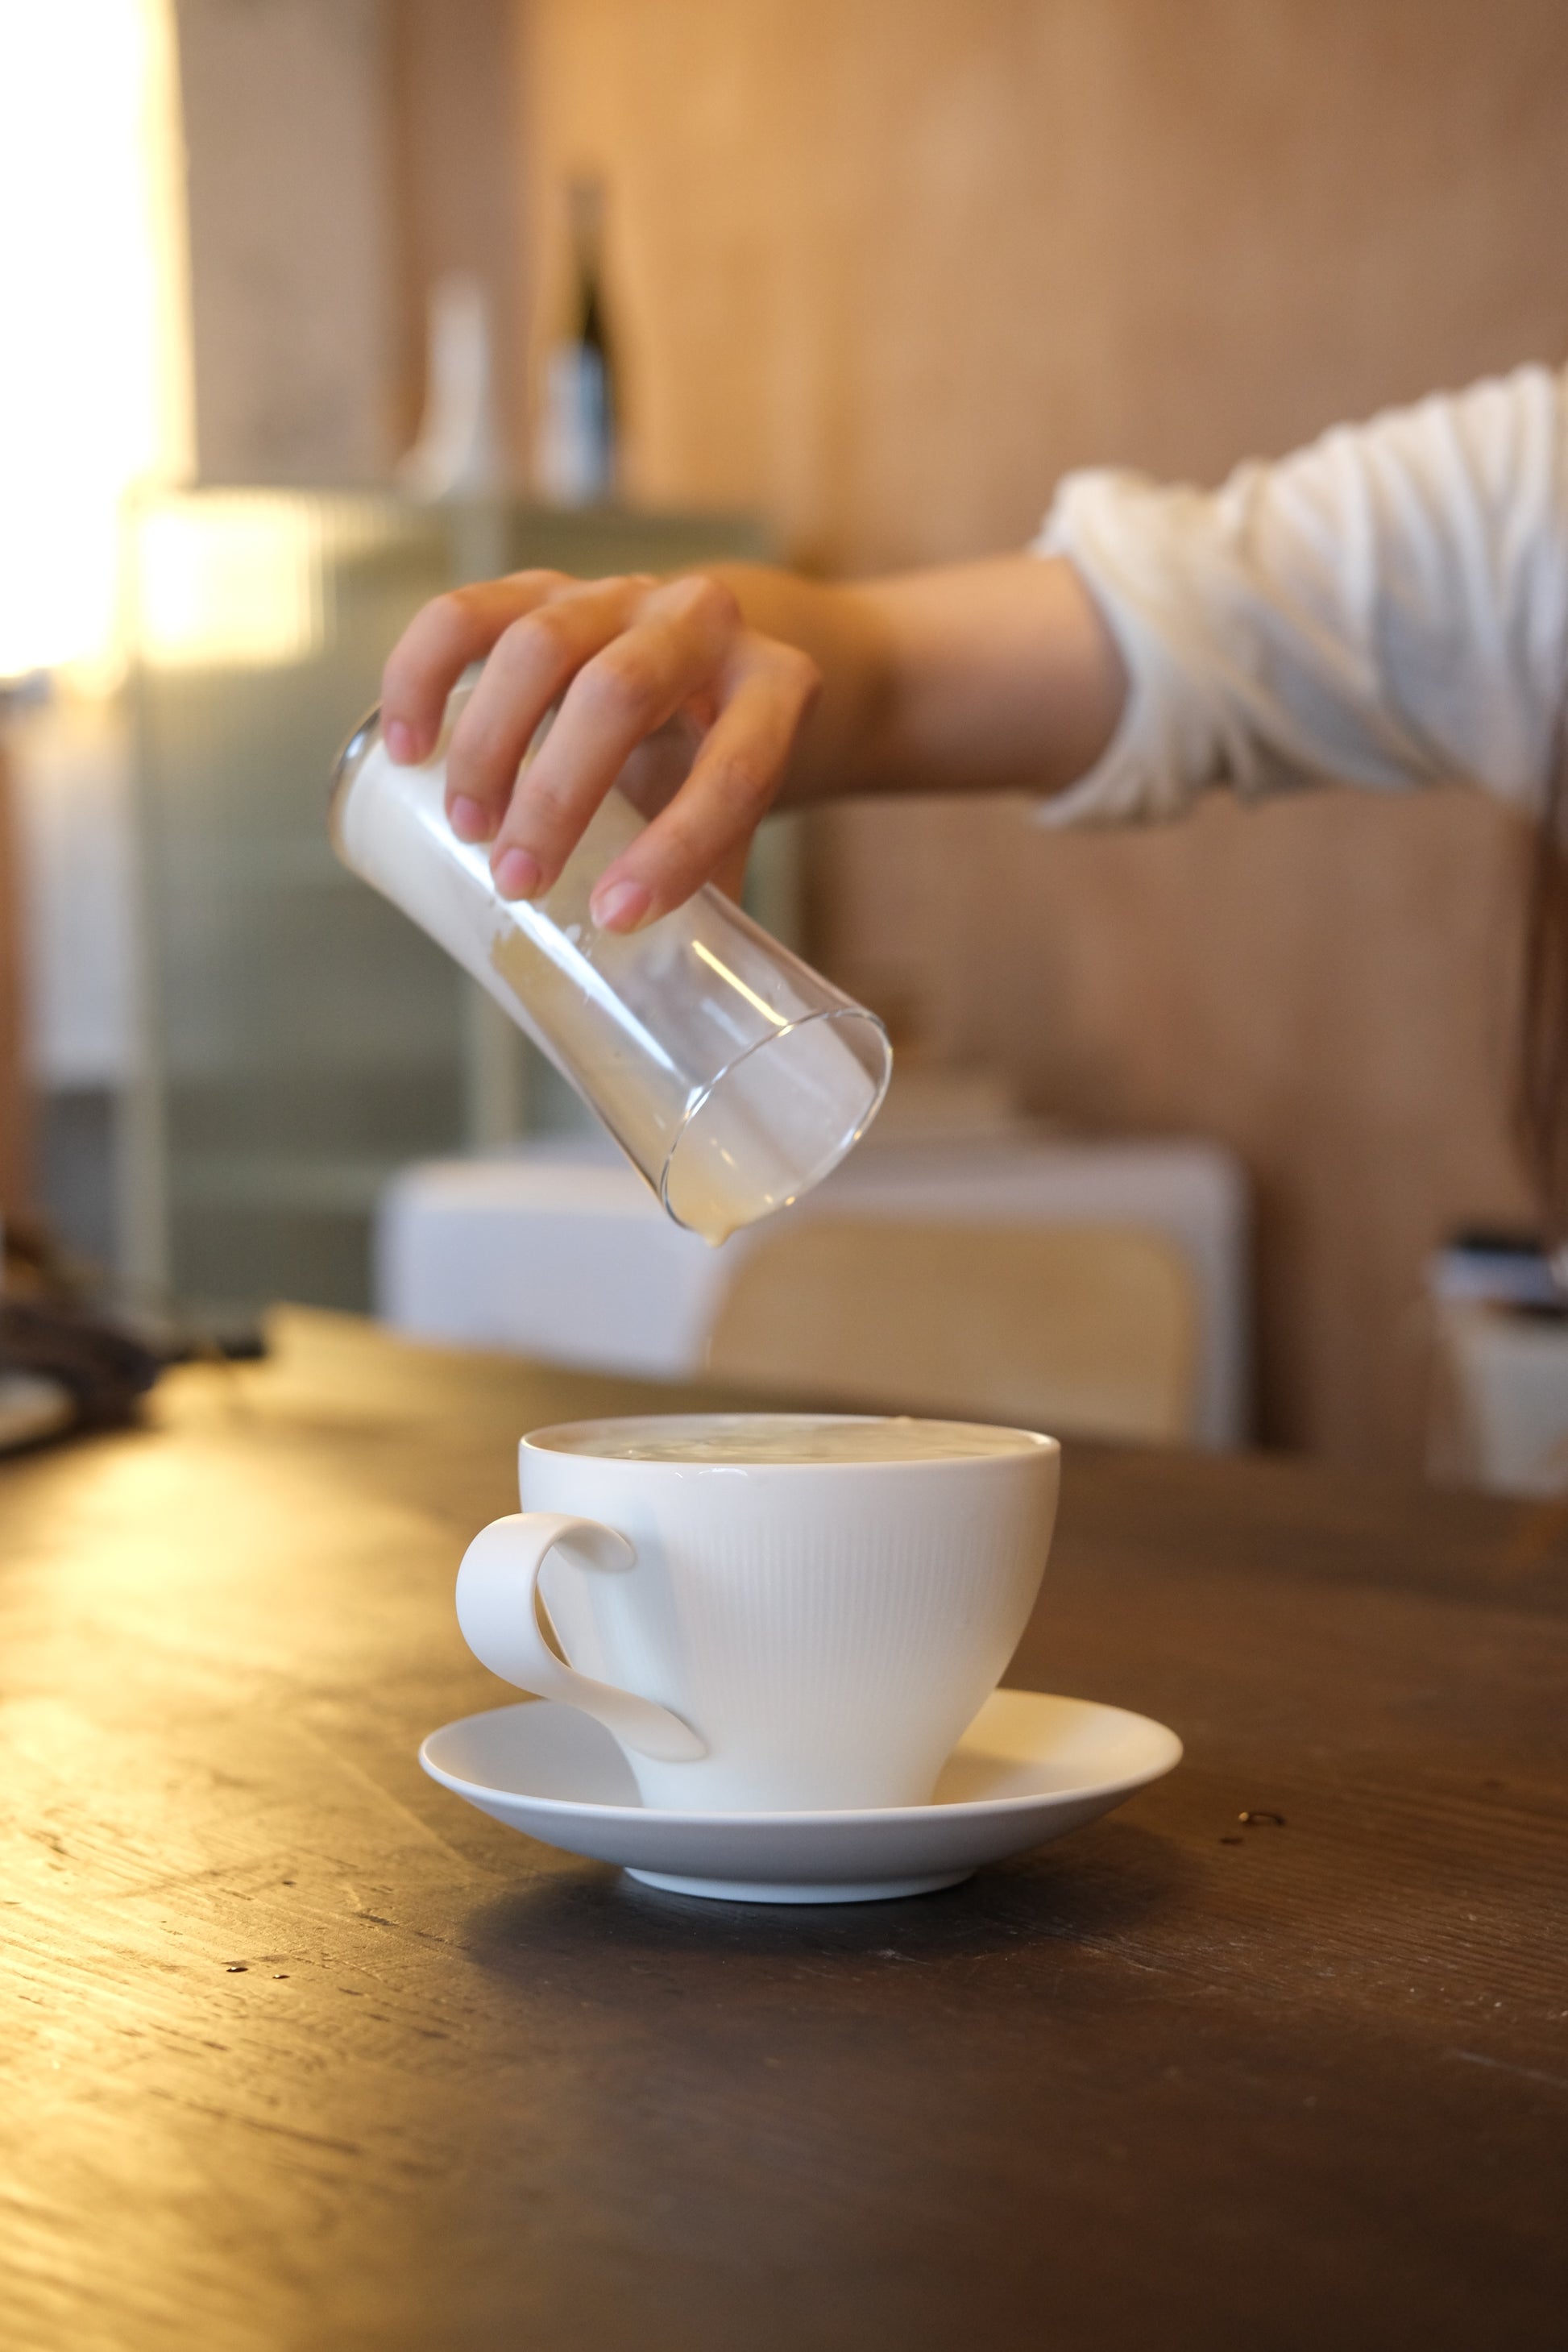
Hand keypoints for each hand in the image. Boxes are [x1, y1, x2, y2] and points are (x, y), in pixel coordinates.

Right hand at [379, 570, 820, 930]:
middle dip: (557, 795)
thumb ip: (709, 895)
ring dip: (489, 745)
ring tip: (469, 830)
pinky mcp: (543, 587)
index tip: (613, 919)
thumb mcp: (737, 820)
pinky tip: (405, 746)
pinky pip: (469, 612)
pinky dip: (422, 674)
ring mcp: (617, 595)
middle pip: (619, 692)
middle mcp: (702, 623)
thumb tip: (666, 1014)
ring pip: (540, 646)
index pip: (732, 768)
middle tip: (517, 881)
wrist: (719, 661)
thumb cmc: (718, 764)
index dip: (675, 849)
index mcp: (774, 689)